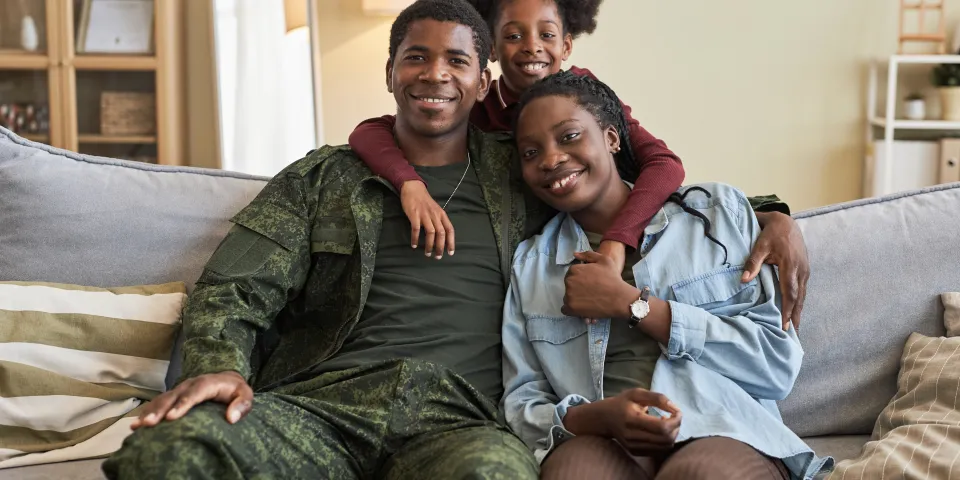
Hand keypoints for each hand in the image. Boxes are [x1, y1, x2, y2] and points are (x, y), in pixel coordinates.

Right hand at [130, 371, 252, 429]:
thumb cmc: (236, 391)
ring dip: (150, 412)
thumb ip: (242, 404)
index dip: (183, 404)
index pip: (195, 393)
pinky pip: (158, 403)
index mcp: (208, 383)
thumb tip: (232, 418)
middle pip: (174, 396)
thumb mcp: (246, 395)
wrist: (227, 380)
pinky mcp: (174, 396)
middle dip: (160, 409)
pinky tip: (136, 426)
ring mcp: (180, 389)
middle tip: (149, 423)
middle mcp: (190, 384)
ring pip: (163, 399)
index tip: (172, 417)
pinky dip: (147, 413)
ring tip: (138, 426)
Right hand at [400, 180, 453, 258]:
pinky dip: (416, 238)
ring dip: (429, 245)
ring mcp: (425, 215)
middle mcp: (435, 215)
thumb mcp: (436, 210)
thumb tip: (442, 236)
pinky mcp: (414, 215)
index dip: (451, 242)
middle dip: (440, 246)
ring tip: (427, 253)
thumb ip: (439, 221)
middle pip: (441, 233)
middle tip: (438, 256)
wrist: (413, 188)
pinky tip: (414, 245)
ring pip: (431, 233)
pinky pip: (416, 229)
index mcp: (442, 214)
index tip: (450, 252)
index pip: (450, 229)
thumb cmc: (424, 201)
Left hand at [561, 251, 636, 319]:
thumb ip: (588, 255)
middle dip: (577, 288)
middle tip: (590, 292)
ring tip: (588, 301)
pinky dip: (572, 310)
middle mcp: (569, 281)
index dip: (581, 279)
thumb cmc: (612, 278)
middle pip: (569, 286)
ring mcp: (569, 295)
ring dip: (575, 299)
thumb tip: (575, 254)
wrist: (619, 298)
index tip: (589, 284)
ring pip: (567, 297)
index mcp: (574, 269)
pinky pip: (566, 309)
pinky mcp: (571, 308)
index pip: (571, 275)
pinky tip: (582, 308)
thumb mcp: (604, 260)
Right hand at [566, 389, 681, 455]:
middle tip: (674, 417)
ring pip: (664, 447)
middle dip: (676, 427)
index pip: (662, 427)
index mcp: (632, 419)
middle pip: (666, 439)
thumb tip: (675, 407)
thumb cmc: (621, 403)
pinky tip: (660, 431)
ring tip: (667, 423)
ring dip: (672, 435)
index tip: (677, 412)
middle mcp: (632, 435)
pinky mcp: (635, 452)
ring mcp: (633, 446)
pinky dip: (665, 441)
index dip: (676, 420)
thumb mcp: (637, 394)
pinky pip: (659, 451)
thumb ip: (657, 398)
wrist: (604, 419)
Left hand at [745, 212, 808, 330]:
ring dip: (799, 311)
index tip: (785, 324)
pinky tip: (795, 312)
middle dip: (796, 316)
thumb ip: (753, 263)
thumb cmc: (772, 234)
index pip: (790, 292)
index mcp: (791, 265)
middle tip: (793, 334)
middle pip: (800, 297)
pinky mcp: (805, 270)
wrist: (786, 222)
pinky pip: (803, 289)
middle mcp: (801, 270)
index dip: (788, 309)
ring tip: (795, 328)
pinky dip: (799, 302)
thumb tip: (744, 280)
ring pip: (803, 295)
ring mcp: (805, 270)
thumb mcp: (760, 245)